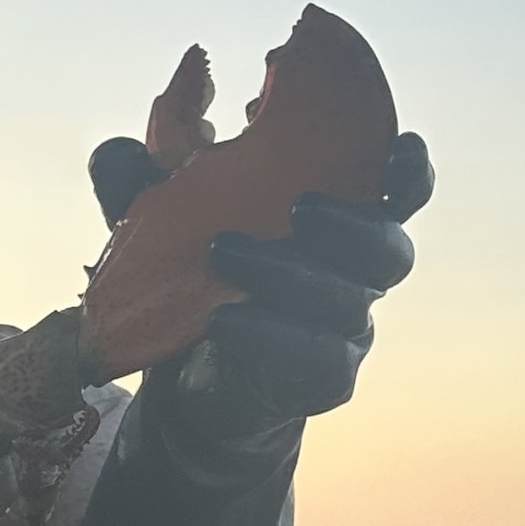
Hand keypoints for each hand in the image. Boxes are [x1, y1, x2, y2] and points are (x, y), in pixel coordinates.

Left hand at [85, 132, 431, 443]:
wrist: (191, 379)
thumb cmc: (200, 278)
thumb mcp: (167, 223)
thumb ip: (144, 185)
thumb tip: (116, 149)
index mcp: (341, 223)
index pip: (397, 194)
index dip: (409, 173)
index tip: (401, 145)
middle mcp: (356, 276)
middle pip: (388, 249)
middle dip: (351, 224)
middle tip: (299, 206)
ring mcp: (344, 332)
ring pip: (346, 301)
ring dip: (287, 272)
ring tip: (222, 250)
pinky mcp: (321, 380)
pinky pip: (311, 358)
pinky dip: (266, 334)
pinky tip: (222, 320)